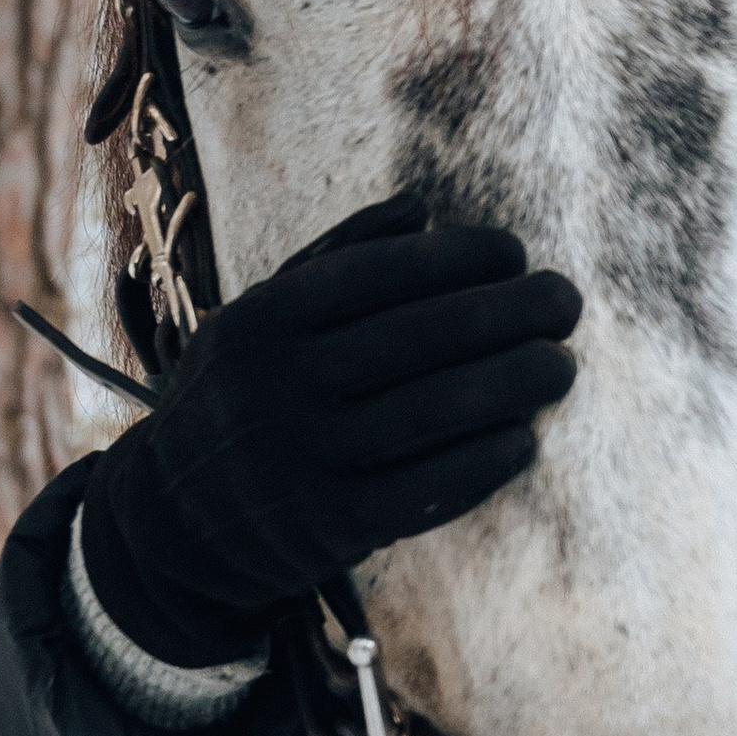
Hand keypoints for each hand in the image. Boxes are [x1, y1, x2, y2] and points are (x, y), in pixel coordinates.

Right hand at [79, 190, 579, 665]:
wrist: (170, 523)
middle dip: (509, 312)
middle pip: (419, 337)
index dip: (459, 256)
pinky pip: (424, 490)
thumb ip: (332, 259)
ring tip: (562, 364)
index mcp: (263, 320)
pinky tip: (524, 439)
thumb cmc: (238, 398)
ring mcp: (301, 459)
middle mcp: (278, 385)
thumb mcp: (257, 319)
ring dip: (513, 382)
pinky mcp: (326, 527)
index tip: (516, 251)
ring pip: (432, 411)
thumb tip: (420, 208)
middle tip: (566, 300)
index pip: (380, 273)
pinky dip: (481, 463)